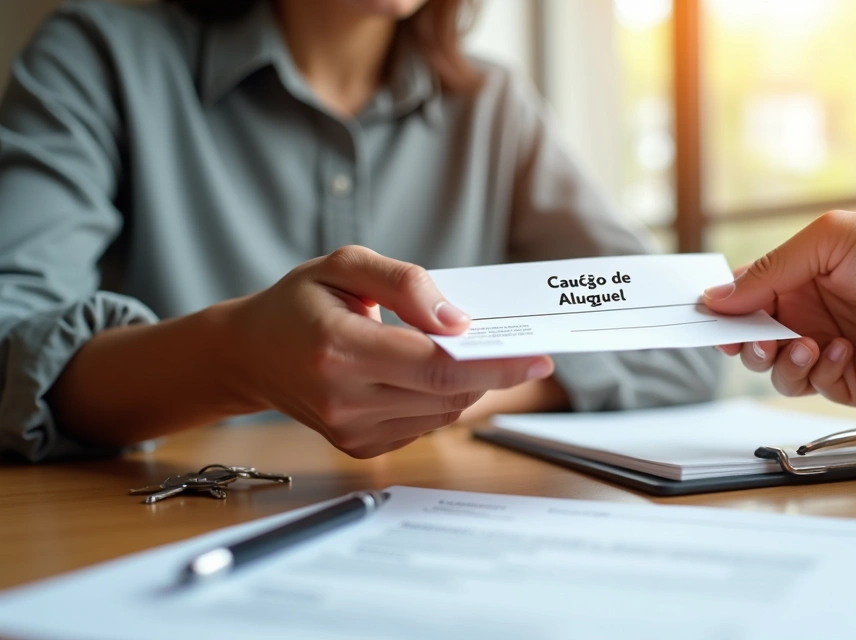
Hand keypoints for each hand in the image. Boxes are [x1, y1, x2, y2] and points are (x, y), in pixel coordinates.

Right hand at [226, 246, 552, 457]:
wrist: (249, 354)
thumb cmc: (299, 303)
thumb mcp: (346, 266)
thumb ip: (406, 284)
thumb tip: (458, 320)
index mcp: (339, 349)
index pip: (437, 366)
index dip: (495, 365)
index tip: (539, 358)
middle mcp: (344, 399)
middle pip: (448, 393)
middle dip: (491, 371)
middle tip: (519, 347)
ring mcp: (350, 431)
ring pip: (443, 413)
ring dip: (467, 384)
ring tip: (465, 353)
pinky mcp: (359, 447)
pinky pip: (425, 425)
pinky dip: (441, 400)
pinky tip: (429, 375)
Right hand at [702, 211, 855, 405]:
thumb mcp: (830, 242)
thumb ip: (770, 271)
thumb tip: (716, 298)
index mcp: (801, 275)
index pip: (744, 297)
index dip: (723, 311)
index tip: (707, 319)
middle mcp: (810, 313)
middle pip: (751, 339)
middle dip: (745, 343)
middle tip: (755, 341)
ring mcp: (827, 347)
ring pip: (775, 370)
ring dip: (782, 361)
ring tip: (810, 344)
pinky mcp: (849, 379)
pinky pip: (812, 387)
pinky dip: (820, 371)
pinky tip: (845, 350)